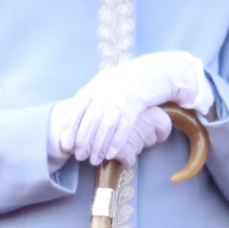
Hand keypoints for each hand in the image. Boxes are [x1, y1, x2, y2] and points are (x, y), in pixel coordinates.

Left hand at [56, 51, 212, 163]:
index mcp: (98, 83)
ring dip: (98, 145)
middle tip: (81, 157)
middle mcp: (107, 87)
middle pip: (90, 119)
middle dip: (83, 141)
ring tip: (95, 159)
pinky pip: (124, 123)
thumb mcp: (113, 84)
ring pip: (105, 124)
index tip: (66, 144)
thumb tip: (79, 117)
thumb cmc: (136, 80)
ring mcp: (122, 93)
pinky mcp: (138, 99)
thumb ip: (97, 96)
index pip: (77, 106)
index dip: (69, 127)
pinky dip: (116, 140)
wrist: (162, 68)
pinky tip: (112, 153)